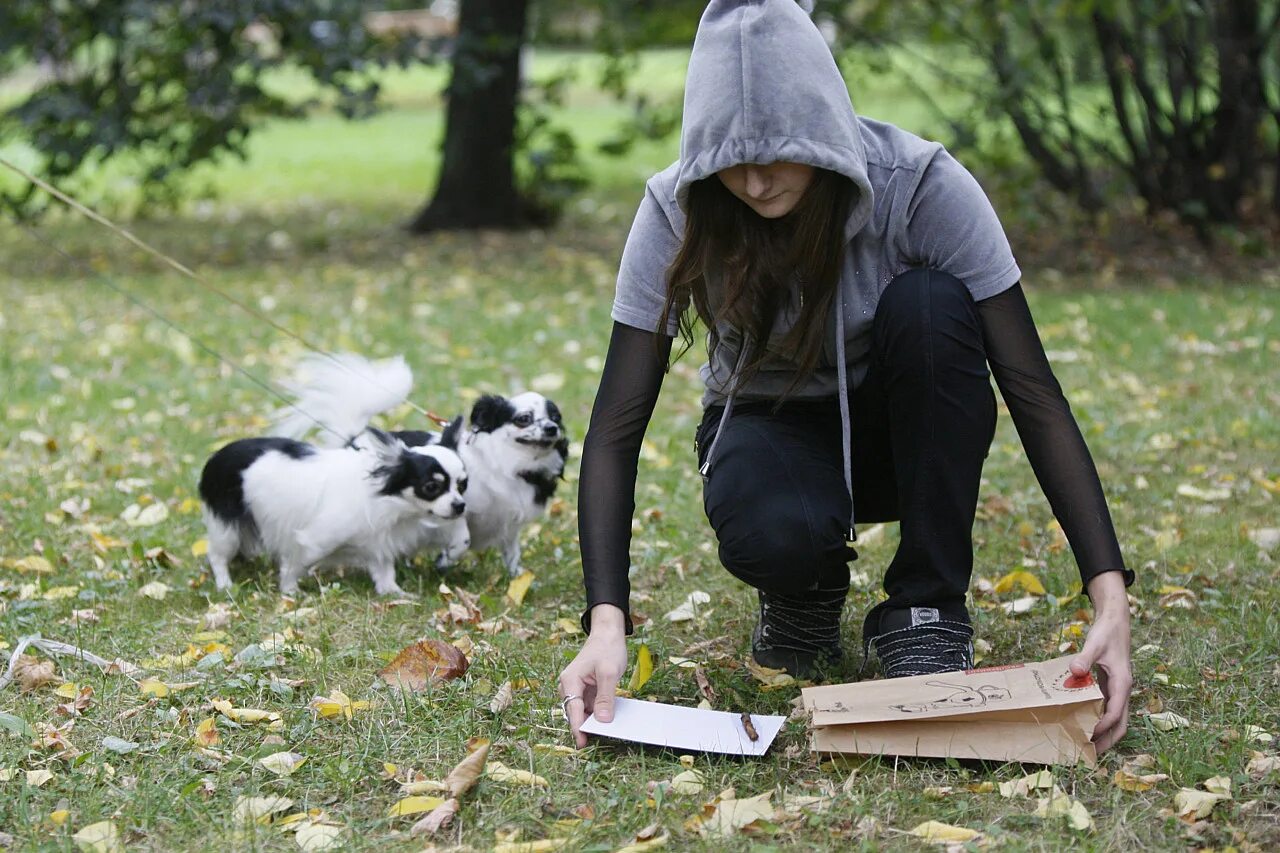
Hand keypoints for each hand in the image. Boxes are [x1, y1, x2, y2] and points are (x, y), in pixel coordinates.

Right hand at [558, 604, 628, 747]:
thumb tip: (603, 720)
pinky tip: (609, 718)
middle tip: (601, 739)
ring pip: (582, 711)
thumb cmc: (607, 648)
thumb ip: (605, 697)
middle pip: (575, 712)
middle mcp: (569, 685)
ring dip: (592, 720)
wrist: (608, 633)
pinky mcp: (585, 689)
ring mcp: (577, 688)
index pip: (572, 709)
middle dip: (585, 726)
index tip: (583, 743)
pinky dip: (598, 712)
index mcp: (570, 680)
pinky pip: (589, 706)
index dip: (578, 728)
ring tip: (608, 730)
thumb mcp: (609, 672)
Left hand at [1071, 571, 1132, 752]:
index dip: (1103, 726)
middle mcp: (1123, 690)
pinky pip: (1108, 709)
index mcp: (1123, 683)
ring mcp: (1118, 690)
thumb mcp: (1095, 643)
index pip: (1116, 712)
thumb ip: (1085, 658)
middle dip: (1107, 740)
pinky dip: (1099, 720)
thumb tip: (1075, 672)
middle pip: (1121, 723)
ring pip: (1116, 719)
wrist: (1116, 622)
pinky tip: (1083, 723)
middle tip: (1088, 753)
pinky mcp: (1111, 686)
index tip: (1087, 735)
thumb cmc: (1107, 633)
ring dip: (1104, 733)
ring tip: (1085, 746)